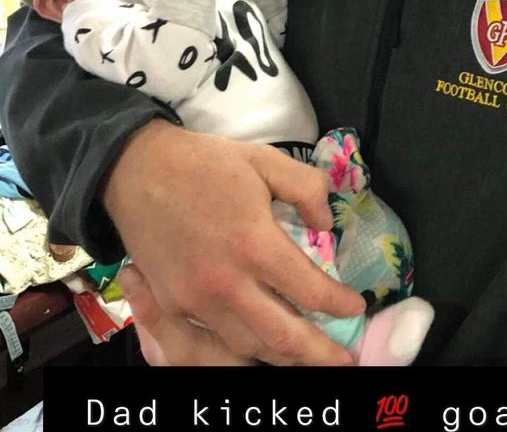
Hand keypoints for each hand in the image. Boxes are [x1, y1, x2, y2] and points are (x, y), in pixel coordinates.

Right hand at [104, 120, 364, 364]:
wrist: (136, 169)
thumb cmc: (204, 162)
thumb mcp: (265, 160)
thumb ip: (306, 188)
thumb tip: (327, 225)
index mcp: (255, 244)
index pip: (310, 291)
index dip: (339, 305)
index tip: (356, 306)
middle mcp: (227, 283)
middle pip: (282, 337)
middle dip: (319, 354)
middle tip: (346, 361)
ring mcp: (195, 301)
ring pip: (247, 347)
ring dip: (282, 357)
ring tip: (306, 358)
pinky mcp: (172, 305)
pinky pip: (210, 344)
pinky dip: (240, 352)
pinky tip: (257, 349)